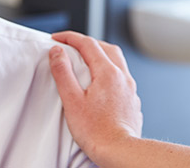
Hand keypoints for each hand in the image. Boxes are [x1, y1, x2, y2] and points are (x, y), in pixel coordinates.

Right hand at [49, 31, 143, 164]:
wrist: (120, 151)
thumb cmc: (96, 131)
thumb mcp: (72, 100)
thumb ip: (63, 72)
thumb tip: (57, 52)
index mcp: (108, 72)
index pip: (88, 44)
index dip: (70, 37)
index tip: (57, 38)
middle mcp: (122, 76)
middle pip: (106, 47)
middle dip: (87, 42)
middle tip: (71, 45)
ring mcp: (130, 88)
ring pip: (117, 61)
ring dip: (101, 54)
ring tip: (86, 60)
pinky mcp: (132, 101)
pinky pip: (122, 76)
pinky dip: (109, 71)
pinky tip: (101, 82)